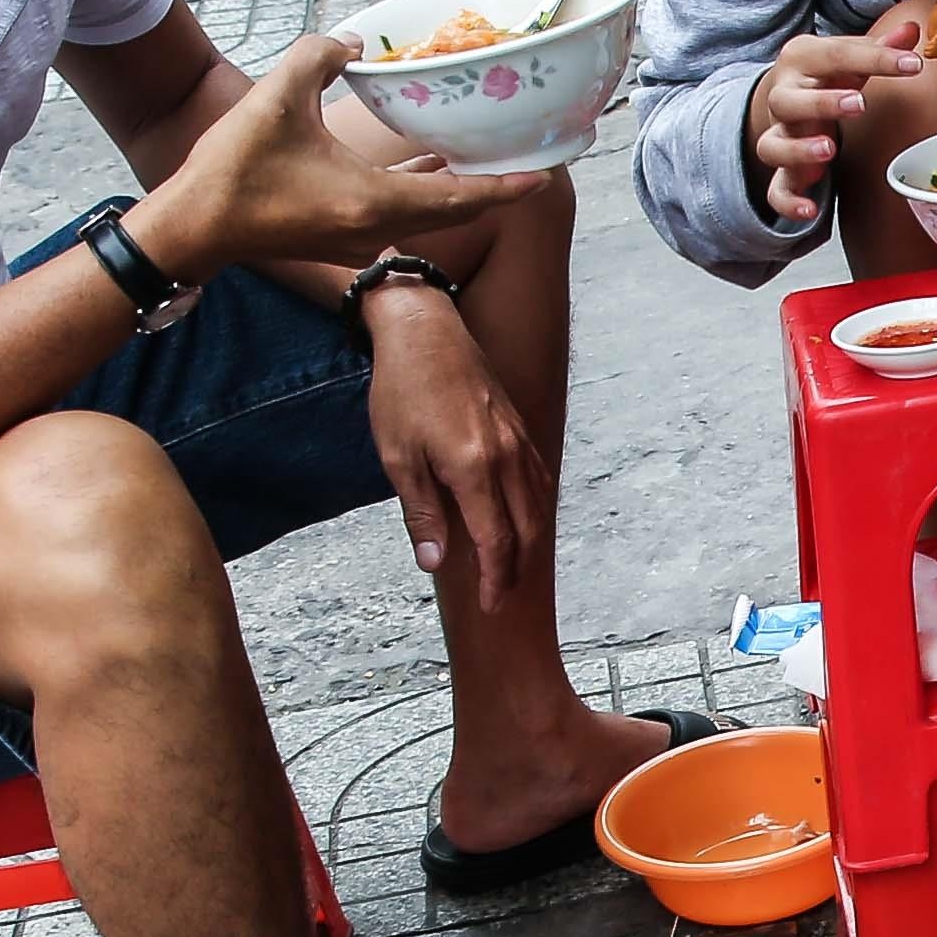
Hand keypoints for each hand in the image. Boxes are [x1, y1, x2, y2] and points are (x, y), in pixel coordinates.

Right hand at [134, 40, 546, 276]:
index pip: (460, 197)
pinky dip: (420, 190)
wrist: (193, 228)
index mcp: (374, 201)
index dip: (506, 187)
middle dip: (491, 186)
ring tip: (480, 154)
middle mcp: (377, 230)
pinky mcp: (341, 240)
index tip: (545, 177)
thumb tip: (351, 39)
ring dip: (454, 188)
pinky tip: (425, 162)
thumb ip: (319, 56)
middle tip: (522, 159)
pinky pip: (399, 215)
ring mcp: (360, 242)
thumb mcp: (277, 97)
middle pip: (453, 210)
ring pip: (427, 216)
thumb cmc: (234, 170)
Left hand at [360, 282, 544, 609]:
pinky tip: (522, 521)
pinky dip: (535, 511)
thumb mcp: (398, 456)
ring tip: (509, 567)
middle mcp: (507, 458)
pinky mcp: (520, 430)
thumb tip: (433, 562)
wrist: (425, 331)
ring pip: (539, 507)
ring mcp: (519, 443)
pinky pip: (539, 481)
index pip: (496, 540)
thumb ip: (422, 513)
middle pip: (526, 531)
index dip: (493, 579)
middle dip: (514, 570)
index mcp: (474, 468)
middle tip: (497, 597)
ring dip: (528, 544)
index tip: (488, 605)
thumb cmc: (402, 391)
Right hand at [748, 23, 927, 224]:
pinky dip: (790, 202)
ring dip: (799, 149)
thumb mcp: (849, 56)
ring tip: (830, 151)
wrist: (786, 97)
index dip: (876, 59)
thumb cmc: (826, 76)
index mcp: (802, 61)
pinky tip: (812, 210)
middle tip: (858, 104)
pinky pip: (776, 190)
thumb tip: (913, 29)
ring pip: (773, 145)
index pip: (836, 56)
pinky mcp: (783, 171)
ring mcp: (780, 136)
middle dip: (821, 103)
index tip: (913, 64)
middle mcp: (783, 97)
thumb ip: (879, 47)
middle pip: (788, 101)